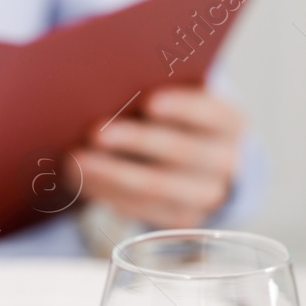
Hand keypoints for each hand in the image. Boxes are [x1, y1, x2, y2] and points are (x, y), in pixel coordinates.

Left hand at [69, 87, 243, 228]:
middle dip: (136, 140)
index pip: (211, 113)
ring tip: (75, 161)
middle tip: (95, 132)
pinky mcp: (180, 218)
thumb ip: (154, 92)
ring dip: (111, 173)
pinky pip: (142, 208)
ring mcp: (206, 195)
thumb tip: (106, 87)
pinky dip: (108, 192)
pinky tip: (83, 179)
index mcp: (230, 122)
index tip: (150, 101)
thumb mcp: (178, 100)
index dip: (182, 107)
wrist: (197, 162)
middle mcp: (225, 161)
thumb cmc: (174, 118)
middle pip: (180, 152)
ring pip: (156, 187)